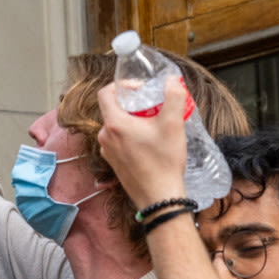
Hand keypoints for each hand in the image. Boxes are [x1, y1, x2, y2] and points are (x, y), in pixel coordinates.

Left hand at [91, 69, 193, 208]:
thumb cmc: (163, 162)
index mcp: (114, 124)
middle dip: (132, 103)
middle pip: (113, 109)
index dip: (122, 85)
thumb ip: (173, 97)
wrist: (159, 197)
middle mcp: (105, 137)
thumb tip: (171, 81)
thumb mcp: (173, 124)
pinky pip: (118, 141)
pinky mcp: (114, 162)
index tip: (140, 89)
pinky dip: (131, 135)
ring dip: (132, 120)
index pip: (105, 93)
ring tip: (153, 124)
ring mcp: (107, 151)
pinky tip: (149, 142)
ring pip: (117, 126)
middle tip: (152, 106)